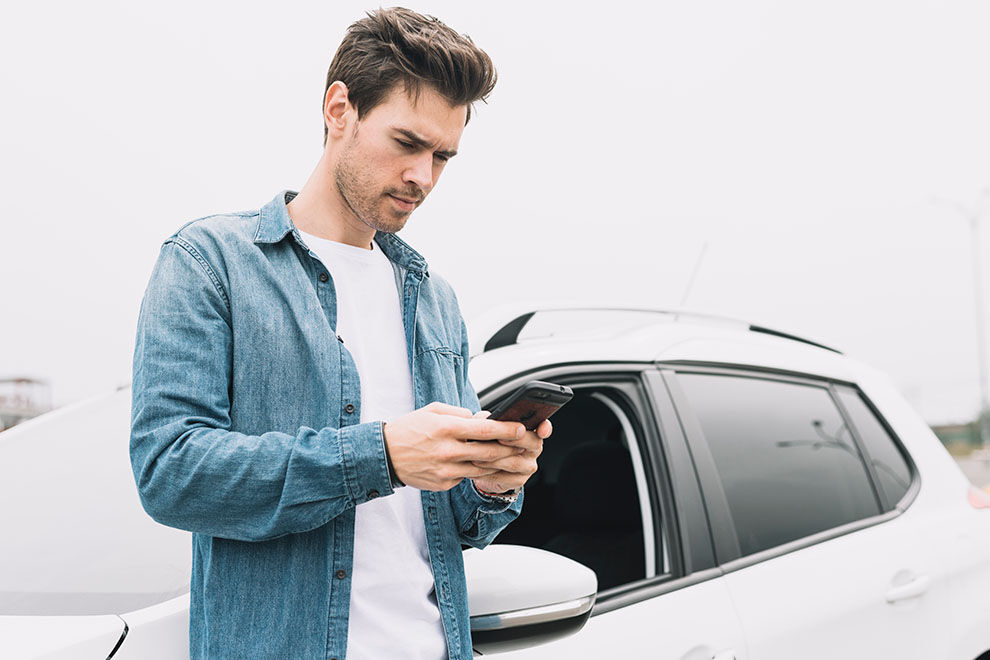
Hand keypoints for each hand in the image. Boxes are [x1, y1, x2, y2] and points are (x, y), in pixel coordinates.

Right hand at [383, 402, 527, 490]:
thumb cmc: (409, 429)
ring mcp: (445, 471)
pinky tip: (483, 466)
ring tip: (511, 457)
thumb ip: (459, 414)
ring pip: (481, 468)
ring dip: (499, 464)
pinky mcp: (443, 484)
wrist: (384, 455)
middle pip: (489, 453)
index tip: (521, 428)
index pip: (484, 430)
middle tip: (524, 446)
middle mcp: (447, 451)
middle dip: (510, 449)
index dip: (506, 430)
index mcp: (445, 428)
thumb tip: (482, 419)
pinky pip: (466, 477)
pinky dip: (476, 470)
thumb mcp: (432, 411)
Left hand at [470, 412, 550, 495]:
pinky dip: (488, 473)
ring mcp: (528, 465)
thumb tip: (484, 418)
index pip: (544, 427)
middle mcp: (534, 448)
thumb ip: (490, 419)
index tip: (541, 430)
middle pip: (531, 443)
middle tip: (499, 437)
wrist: (488, 467)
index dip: (545, 428)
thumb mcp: (490, 426)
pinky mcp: (518, 480)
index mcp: (531, 430)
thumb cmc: (491, 441)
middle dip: (515, 440)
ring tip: (476, 457)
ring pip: (515, 462)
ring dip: (494, 460)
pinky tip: (476, 469)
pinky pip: (505, 477)